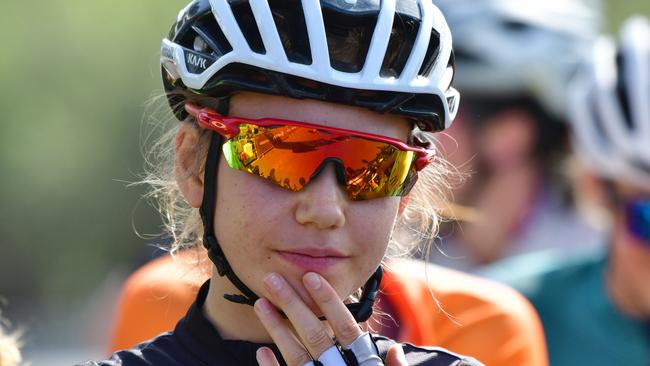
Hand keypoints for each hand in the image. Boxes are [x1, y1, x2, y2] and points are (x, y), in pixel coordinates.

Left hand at [254, 272, 407, 365]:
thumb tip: (395, 350)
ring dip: (276, 329)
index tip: (312, 277)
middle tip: (272, 279)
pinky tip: (260, 353)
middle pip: (316, 335)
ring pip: (297, 356)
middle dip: (293, 305)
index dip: (329, 301)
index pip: (346, 328)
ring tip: (259, 303)